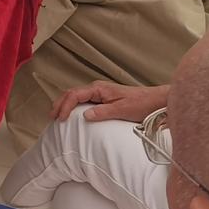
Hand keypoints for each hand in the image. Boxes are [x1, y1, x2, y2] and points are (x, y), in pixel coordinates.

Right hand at [52, 80, 168, 124]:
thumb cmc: (142, 104)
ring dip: (65, 105)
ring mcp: (101, 93)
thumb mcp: (122, 110)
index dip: (64, 106)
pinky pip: (84, 101)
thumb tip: (84, 116)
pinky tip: (73, 115)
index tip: (59, 119)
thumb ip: (103, 112)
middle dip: (60, 104)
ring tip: (58, 116)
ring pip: (76, 96)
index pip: (74, 95)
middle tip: (52, 117)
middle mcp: (97, 88)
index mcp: (99, 88)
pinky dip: (74, 106)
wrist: (157, 101)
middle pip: (71, 93)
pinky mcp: (105, 99)